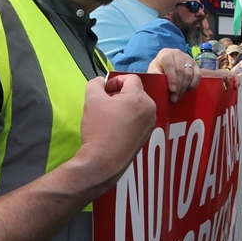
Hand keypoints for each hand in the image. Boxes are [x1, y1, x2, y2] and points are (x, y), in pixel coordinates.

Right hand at [77, 74, 155, 191]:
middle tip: (104, 104)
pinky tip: (115, 128)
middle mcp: (150, 110)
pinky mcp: (147, 136)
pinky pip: (138, 118)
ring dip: (123, 106)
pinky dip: (128, 118)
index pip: (130, 78)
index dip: (115, 81)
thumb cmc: (99, 130)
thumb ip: (95, 83)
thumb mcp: (92, 100)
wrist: (102, 162)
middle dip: (119, 94)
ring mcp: (150, 124)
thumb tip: (101, 81)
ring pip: (137, 105)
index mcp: (139, 98)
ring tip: (109, 117)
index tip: (104, 90)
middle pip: (135, 92)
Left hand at [147, 48, 201, 101]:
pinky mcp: (195, 64)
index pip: (170, 65)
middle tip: (174, 98)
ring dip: (184, 87)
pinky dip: (193, 84)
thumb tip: (158, 81)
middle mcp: (178, 54)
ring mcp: (188, 58)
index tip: (172, 90)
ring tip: (178, 96)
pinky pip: (198, 75)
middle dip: (178, 86)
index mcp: (166, 54)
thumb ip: (154, 74)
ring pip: (189, 74)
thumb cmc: (159, 68)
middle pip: (180, 71)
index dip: (171, 78)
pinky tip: (187, 90)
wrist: (166, 64)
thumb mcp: (153, 70)